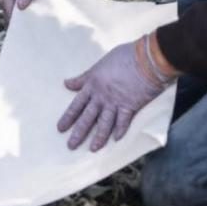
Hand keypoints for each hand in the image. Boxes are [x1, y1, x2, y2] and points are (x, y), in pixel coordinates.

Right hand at [0, 0, 73, 20]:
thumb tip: (20, 6)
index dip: (10, 9)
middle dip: (17, 13)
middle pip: (13, 0)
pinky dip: (36, 6)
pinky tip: (41, 16)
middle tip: (22, 29)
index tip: (16, 24)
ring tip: (31, 26)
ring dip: (27, 10)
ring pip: (23, 1)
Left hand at [57, 36, 173, 150]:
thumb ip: (84, 77)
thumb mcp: (99, 64)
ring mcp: (115, 102)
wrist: (146, 59)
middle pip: (87, 117)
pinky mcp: (130, 106)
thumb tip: (68, 83)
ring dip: (98, 137)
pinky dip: (120, 131)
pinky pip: (123, 122)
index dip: (68, 117)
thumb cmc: (123, 56)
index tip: (60, 128)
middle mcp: (101, 96)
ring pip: (104, 123)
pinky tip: (116, 140)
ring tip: (92, 149)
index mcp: (92, 84)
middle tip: (71, 146)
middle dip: (78, 133)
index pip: (76, 104)